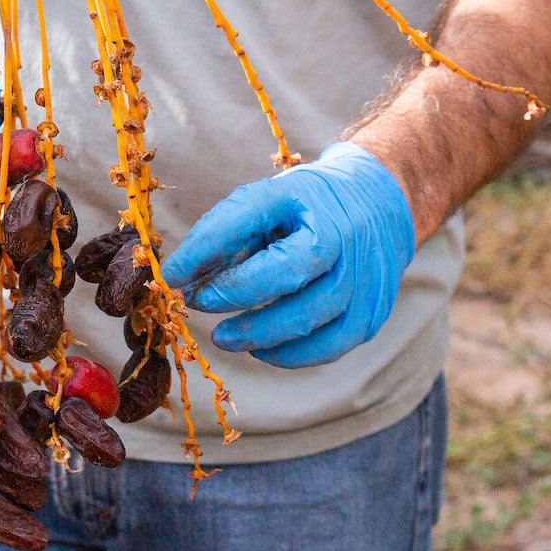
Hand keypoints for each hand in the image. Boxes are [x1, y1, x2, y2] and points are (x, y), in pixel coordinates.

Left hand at [160, 142, 415, 369]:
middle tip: (198, 304)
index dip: (206, 246)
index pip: (250, 213)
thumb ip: (223, 237)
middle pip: (291, 269)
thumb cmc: (306, 209)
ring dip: (259, 332)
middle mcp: (342, 233)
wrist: (380, 206)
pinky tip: (261, 350)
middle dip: (237, 292)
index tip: (169, 274)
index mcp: (306, 195)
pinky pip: (331, 345)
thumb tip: (178, 280)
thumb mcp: (266, 204)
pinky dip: (290, 355)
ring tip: (224, 337)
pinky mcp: (373, 310)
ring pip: (311, 314)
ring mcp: (364, 274)